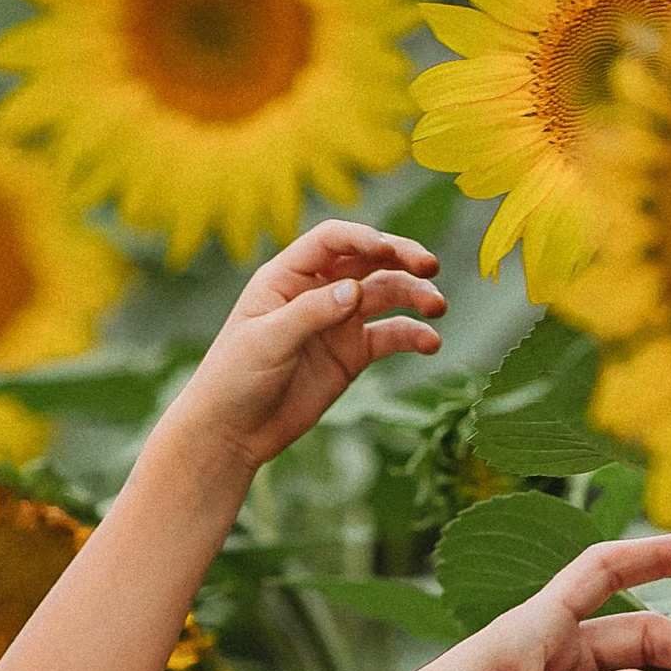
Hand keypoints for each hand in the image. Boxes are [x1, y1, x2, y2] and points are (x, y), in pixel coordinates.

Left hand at [165, 219, 445, 472]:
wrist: (233, 432)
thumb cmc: (234, 378)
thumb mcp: (266, 341)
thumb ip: (310, 313)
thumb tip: (355, 290)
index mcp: (287, 277)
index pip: (331, 241)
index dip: (363, 238)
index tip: (388, 251)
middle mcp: (317, 291)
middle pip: (368, 259)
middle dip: (401, 257)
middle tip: (431, 265)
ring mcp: (338, 321)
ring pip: (386, 294)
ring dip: (414, 295)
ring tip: (438, 307)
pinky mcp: (352, 354)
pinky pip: (390, 335)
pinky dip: (413, 335)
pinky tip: (430, 343)